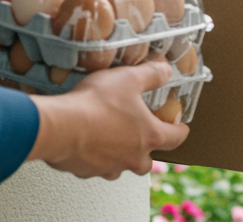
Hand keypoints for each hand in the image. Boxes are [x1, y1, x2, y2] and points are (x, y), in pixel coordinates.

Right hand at [26, 60, 189, 179]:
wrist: (60, 126)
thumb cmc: (95, 104)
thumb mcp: (129, 78)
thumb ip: (151, 74)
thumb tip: (165, 70)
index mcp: (149, 136)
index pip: (175, 138)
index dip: (180, 131)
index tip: (182, 129)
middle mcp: (132, 157)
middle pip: (147, 162)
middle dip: (147, 152)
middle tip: (142, 138)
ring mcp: (108, 167)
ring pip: (120, 167)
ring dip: (119, 157)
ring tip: (112, 141)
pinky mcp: (86, 171)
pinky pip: (94, 168)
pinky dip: (94, 157)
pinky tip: (87, 143)